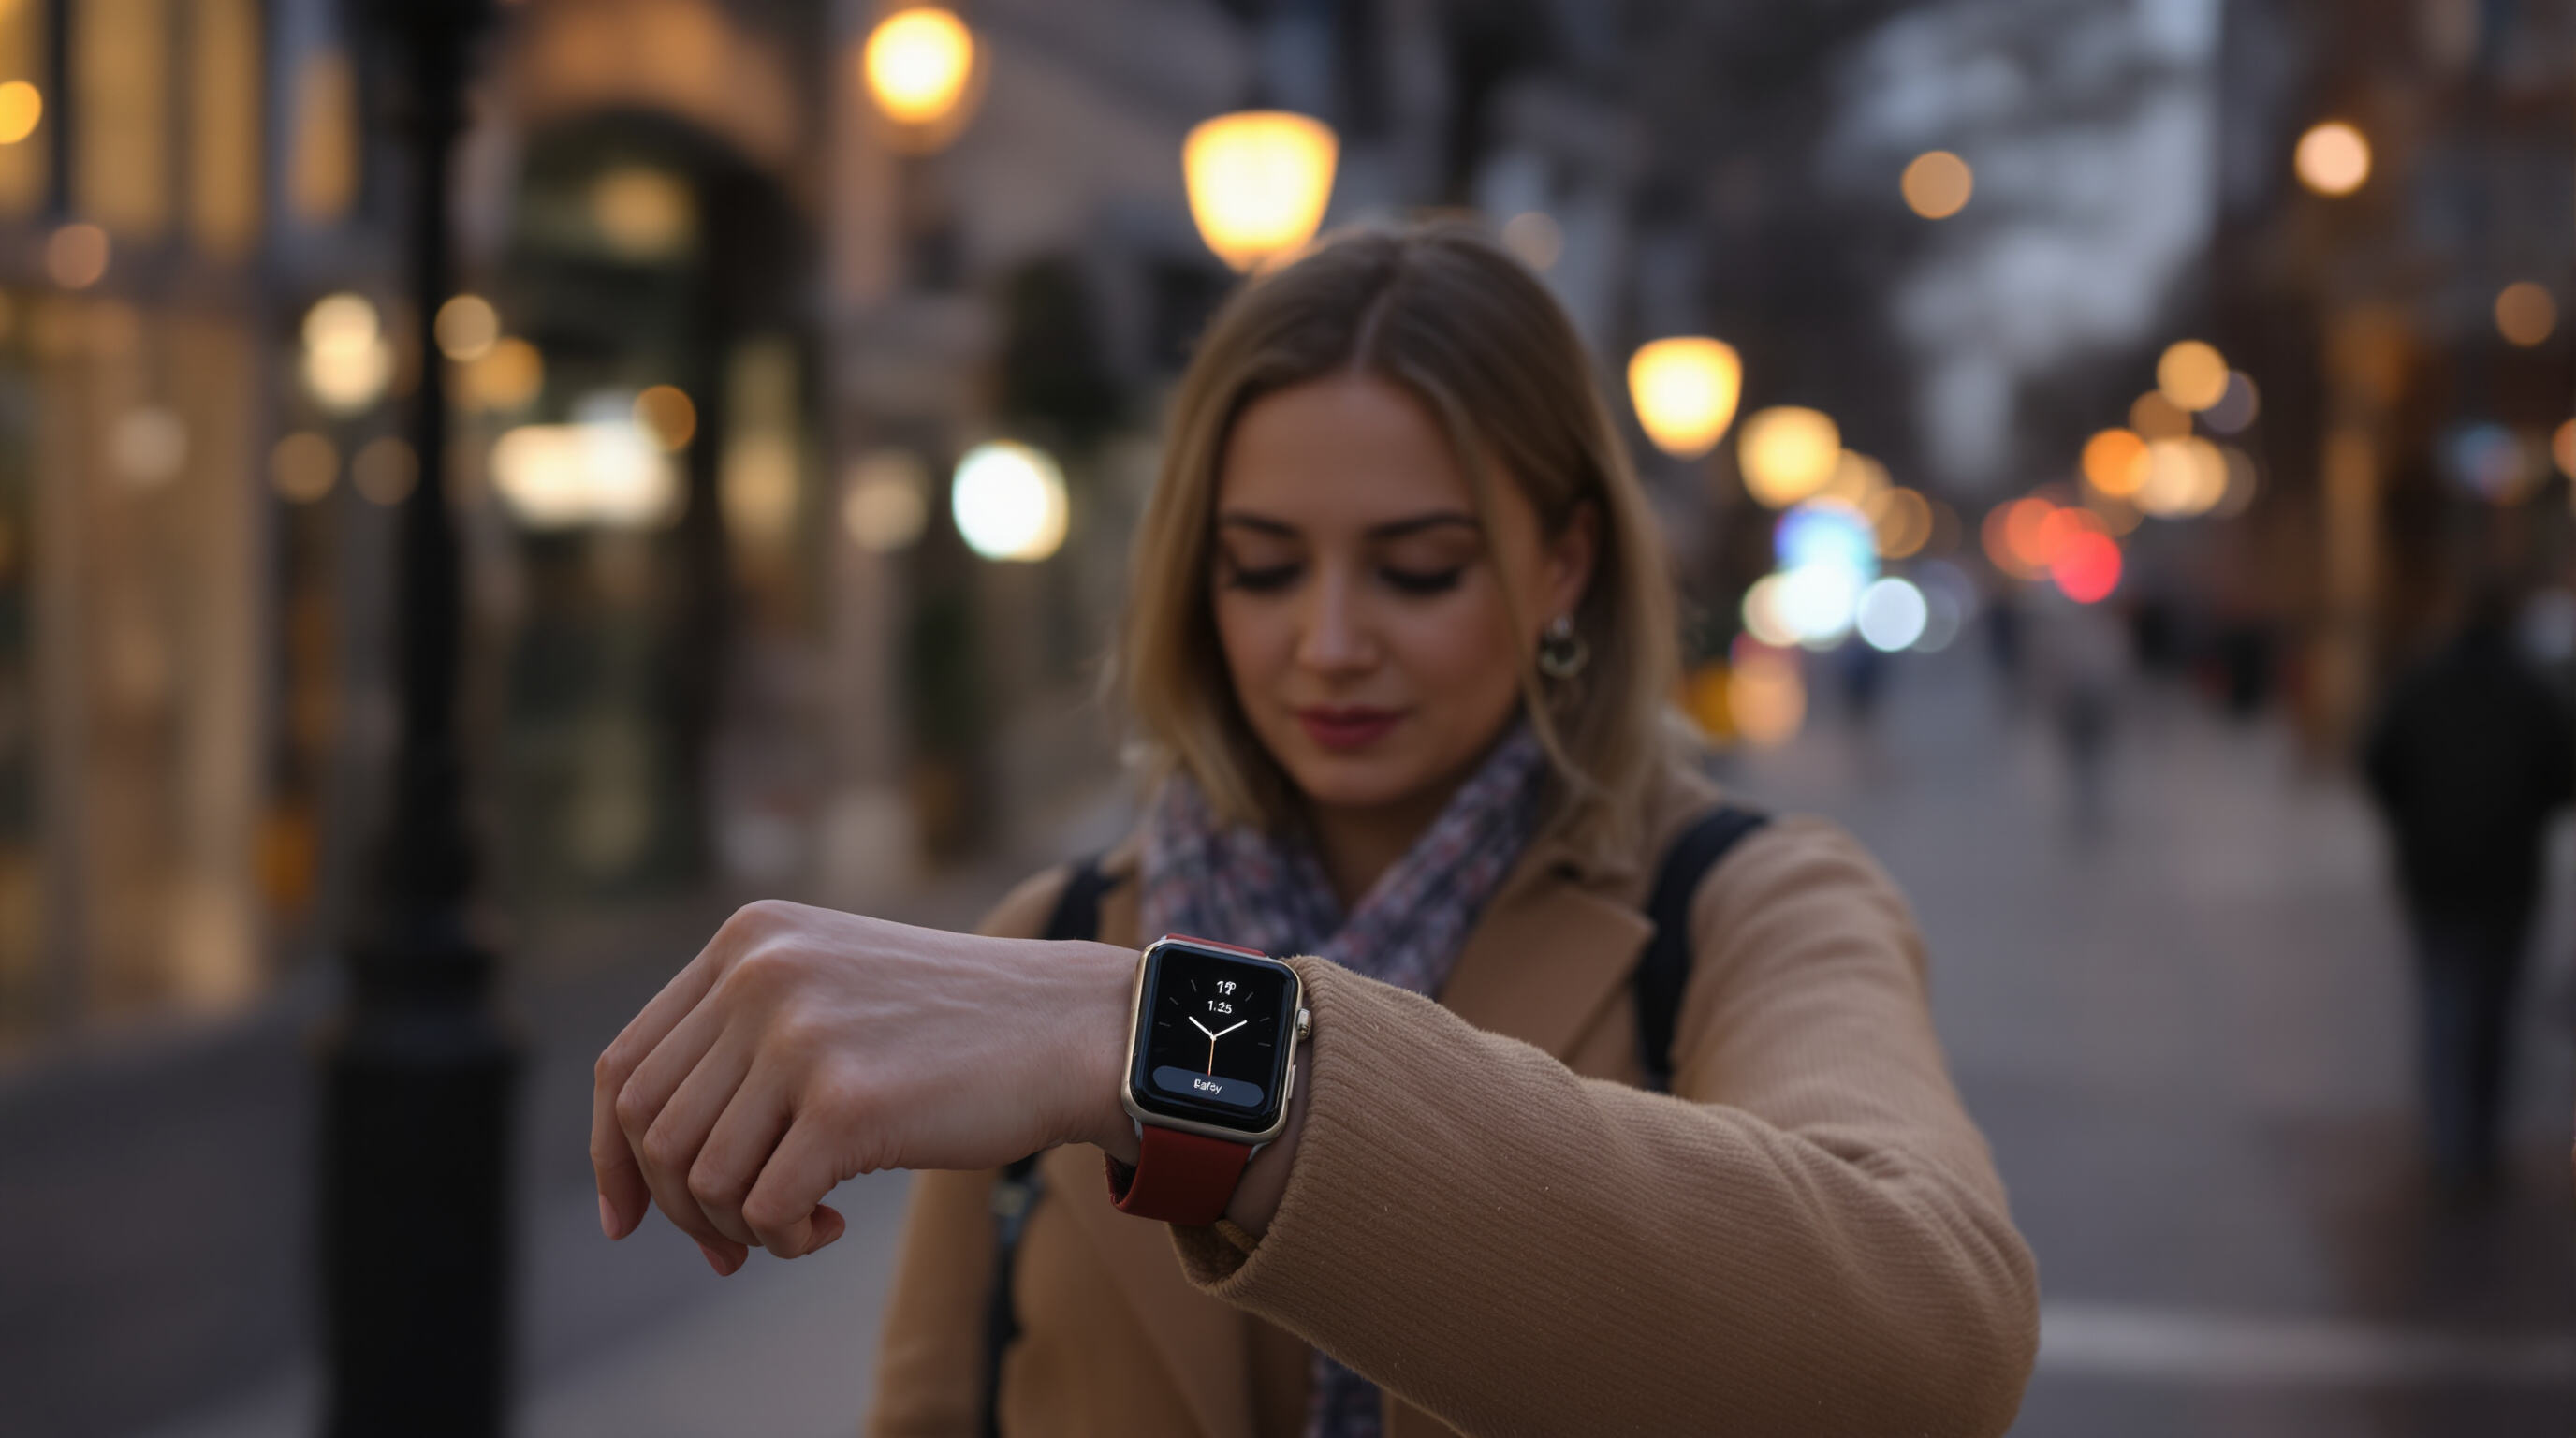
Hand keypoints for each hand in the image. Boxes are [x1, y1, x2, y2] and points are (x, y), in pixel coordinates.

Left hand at [591, 899, 1137, 1272]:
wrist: (1073, 1027)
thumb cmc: (956, 1030)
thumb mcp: (831, 992)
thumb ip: (741, 1040)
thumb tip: (643, 1172)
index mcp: (748, 940)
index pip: (625, 1066)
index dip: (612, 1158)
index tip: (629, 1221)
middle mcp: (760, 974)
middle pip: (651, 1130)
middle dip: (679, 1209)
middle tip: (731, 1247)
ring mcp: (799, 1034)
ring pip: (698, 1178)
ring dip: (738, 1228)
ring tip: (803, 1223)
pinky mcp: (845, 1101)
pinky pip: (762, 1210)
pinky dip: (784, 1241)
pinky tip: (832, 1226)